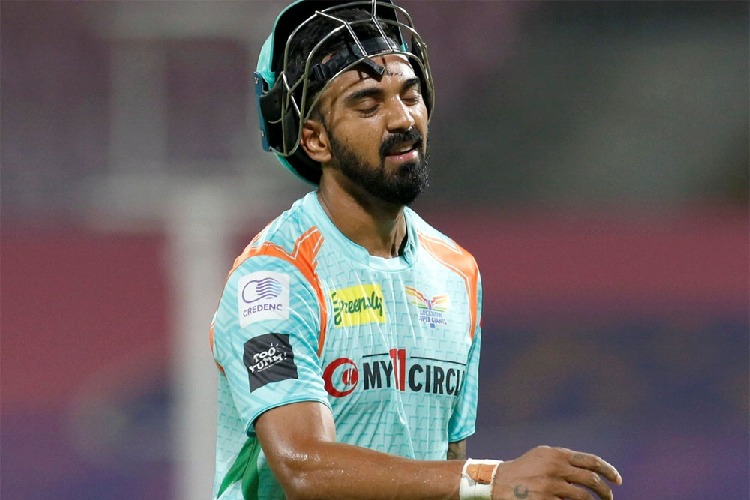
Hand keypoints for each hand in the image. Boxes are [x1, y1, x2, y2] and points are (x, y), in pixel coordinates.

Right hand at [491, 446, 621, 499]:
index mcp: (557, 454)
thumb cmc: (523, 469)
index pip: (591, 461)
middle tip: (608, 497)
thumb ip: (563, 458)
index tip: (617, 480)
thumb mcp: (542, 456)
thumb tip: (590, 467)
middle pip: (591, 480)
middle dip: (604, 491)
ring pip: (583, 497)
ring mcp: (550, 485)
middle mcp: (555, 467)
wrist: (498, 481)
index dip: (608, 471)